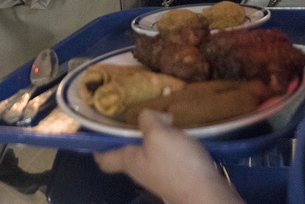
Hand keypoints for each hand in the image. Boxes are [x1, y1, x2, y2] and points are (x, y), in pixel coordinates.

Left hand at [94, 111, 243, 203]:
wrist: (206, 193)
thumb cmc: (177, 165)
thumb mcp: (158, 134)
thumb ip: (148, 119)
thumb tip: (148, 116)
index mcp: (129, 161)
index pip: (104, 158)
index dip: (98, 145)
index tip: (99, 129)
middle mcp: (141, 169)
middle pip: (129, 150)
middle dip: (132, 131)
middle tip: (138, 111)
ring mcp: (159, 174)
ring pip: (149, 150)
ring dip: (154, 134)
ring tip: (164, 116)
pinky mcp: (177, 175)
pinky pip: (167, 154)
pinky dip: (170, 141)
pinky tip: (181, 131)